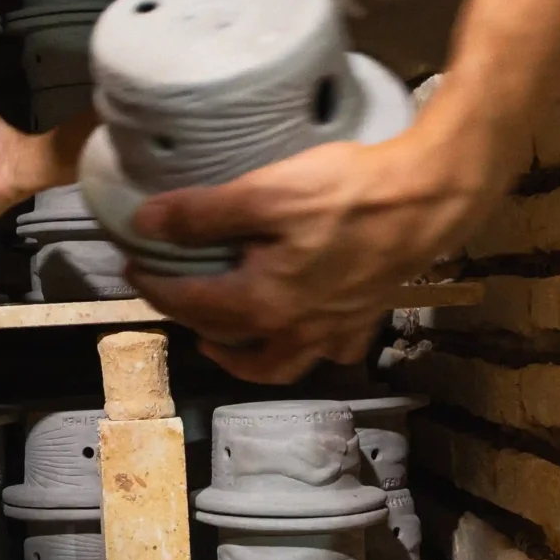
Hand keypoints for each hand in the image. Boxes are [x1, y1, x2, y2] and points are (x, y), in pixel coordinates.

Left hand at [127, 113, 511, 382]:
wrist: (427, 200)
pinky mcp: (364, 319)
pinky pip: (328, 352)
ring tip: (219, 341)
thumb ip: (201, 214)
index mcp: (261, 303)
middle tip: (168, 293)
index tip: (132, 266)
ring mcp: (332, 331)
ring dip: (241, 358)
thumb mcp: (264, 194)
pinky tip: (300, 333)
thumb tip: (145, 223)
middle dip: (187, 318)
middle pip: (226, 336)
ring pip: (277, 365)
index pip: (188, 303)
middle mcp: (294, 330)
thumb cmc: (346, 194)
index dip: (153, 286)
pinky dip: (306, 351)